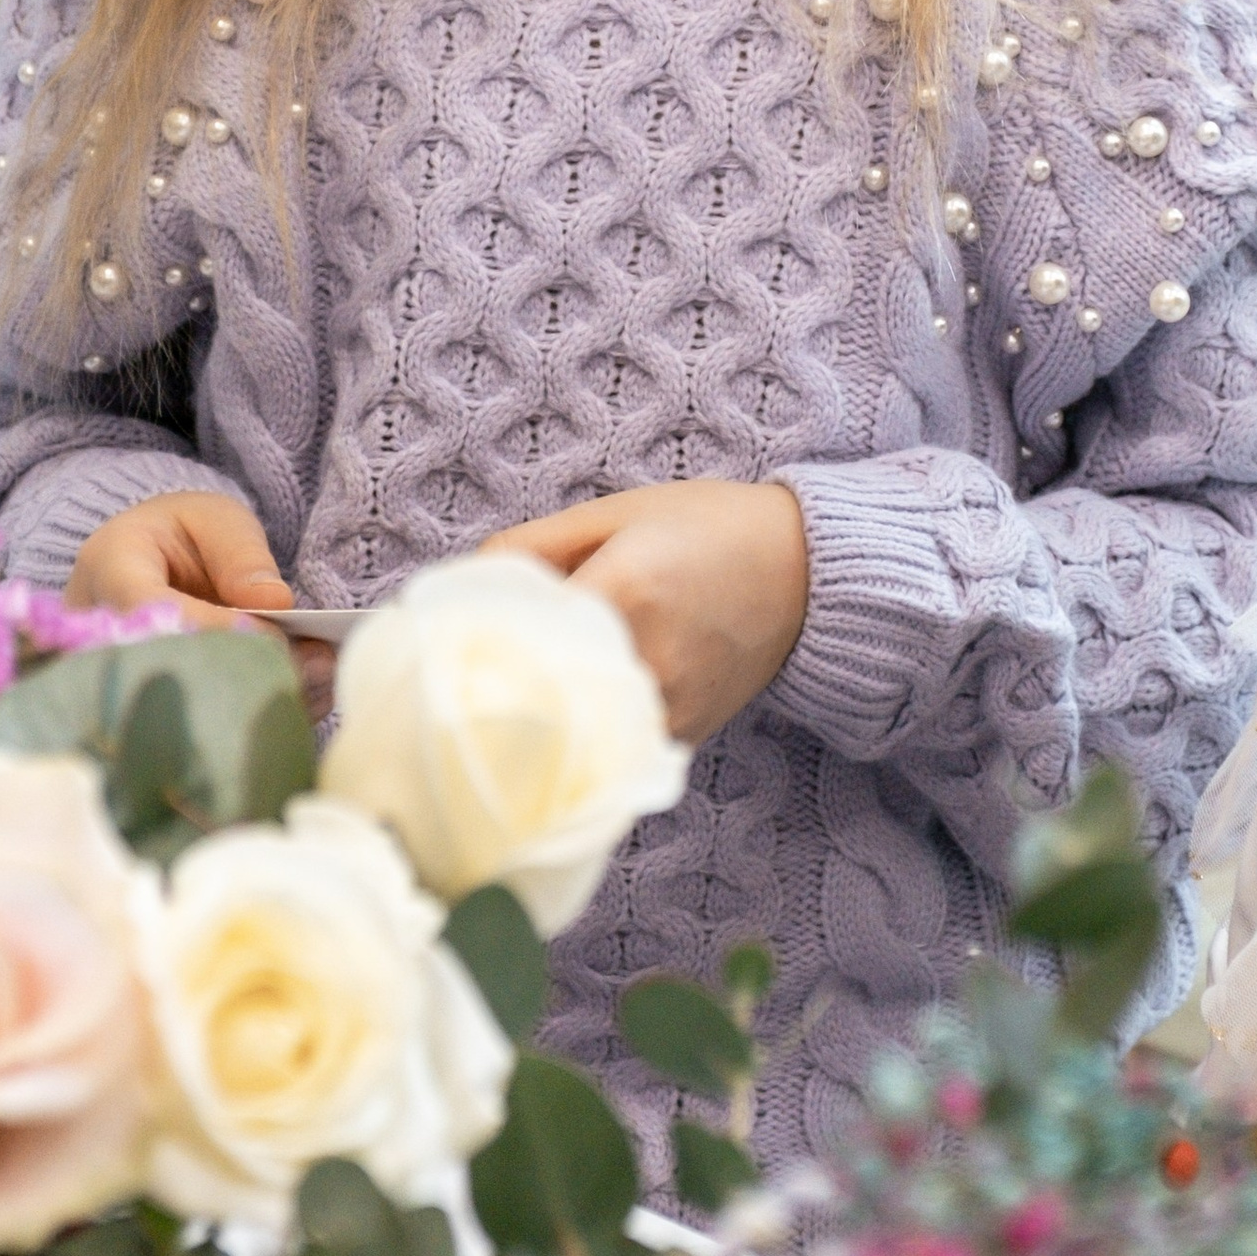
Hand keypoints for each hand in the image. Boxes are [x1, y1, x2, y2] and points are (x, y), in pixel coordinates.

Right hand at [67, 491, 333, 707]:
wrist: (149, 563)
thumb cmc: (181, 535)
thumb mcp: (214, 519)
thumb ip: (240, 553)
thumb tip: (273, 604)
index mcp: (108, 568)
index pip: (149, 608)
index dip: (210, 630)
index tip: (271, 636)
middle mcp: (97, 632)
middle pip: (164, 668)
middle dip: (243, 672)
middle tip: (314, 668)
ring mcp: (115, 677)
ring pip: (179, 705)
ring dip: (256, 698)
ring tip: (322, 680)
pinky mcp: (144, 705)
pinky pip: (196, 722)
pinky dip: (256, 713)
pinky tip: (308, 699)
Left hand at [486, 482, 809, 746]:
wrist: (807, 571)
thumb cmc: (709, 527)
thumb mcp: (615, 512)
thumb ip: (530, 547)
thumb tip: (462, 590)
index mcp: (623, 593)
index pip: (514, 638)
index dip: (474, 638)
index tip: (449, 640)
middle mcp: (646, 662)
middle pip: (535, 693)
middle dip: (500, 681)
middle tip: (471, 667)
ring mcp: (667, 710)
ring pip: (569, 729)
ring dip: (540, 709)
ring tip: (524, 681)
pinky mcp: (682, 737)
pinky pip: (609, 743)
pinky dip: (583, 726)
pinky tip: (577, 699)